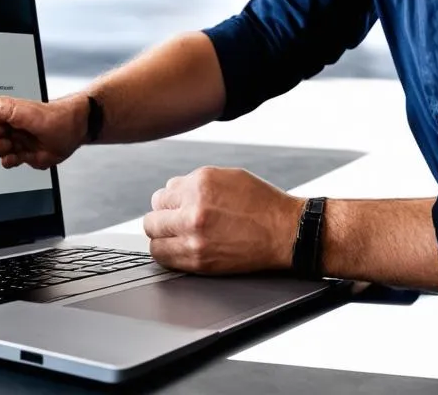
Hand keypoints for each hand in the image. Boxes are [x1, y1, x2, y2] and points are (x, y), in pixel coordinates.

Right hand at [0, 94, 86, 168]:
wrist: (76, 131)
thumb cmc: (58, 118)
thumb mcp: (31, 112)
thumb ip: (7, 109)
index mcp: (9, 112)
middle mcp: (11, 126)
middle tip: (9, 139)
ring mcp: (17, 140)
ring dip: (3, 151)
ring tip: (16, 148)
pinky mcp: (23, 154)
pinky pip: (8, 161)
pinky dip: (11, 161)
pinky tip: (18, 157)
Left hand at [143, 167, 302, 273]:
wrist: (285, 232)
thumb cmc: (261, 203)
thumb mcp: (228, 176)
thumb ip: (196, 182)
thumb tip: (172, 192)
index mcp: (201, 183)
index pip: (162, 194)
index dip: (168, 202)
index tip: (175, 208)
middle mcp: (194, 209)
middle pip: (152, 217)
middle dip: (161, 219)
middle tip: (172, 223)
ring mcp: (195, 237)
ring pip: (154, 239)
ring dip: (162, 238)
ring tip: (176, 238)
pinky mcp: (199, 261)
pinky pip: (165, 259)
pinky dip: (168, 254)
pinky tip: (181, 250)